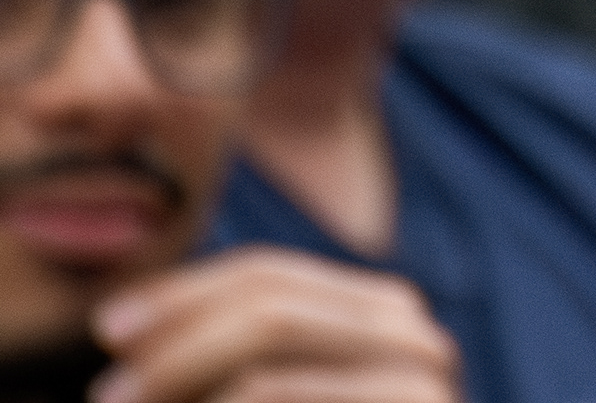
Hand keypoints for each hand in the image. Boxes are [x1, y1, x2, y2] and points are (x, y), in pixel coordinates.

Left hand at [87, 247, 458, 402]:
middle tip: (105, 400)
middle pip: (270, 308)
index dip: (181, 295)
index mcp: (380, 315)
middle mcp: (414, 337)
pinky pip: (278, 401)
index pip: (269, 275)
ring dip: (182, 383)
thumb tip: (118, 323)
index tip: (106, 330)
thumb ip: (215, 362)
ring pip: (270, 366)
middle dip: (174, 351)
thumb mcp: (267, 399)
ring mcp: (422, 385)